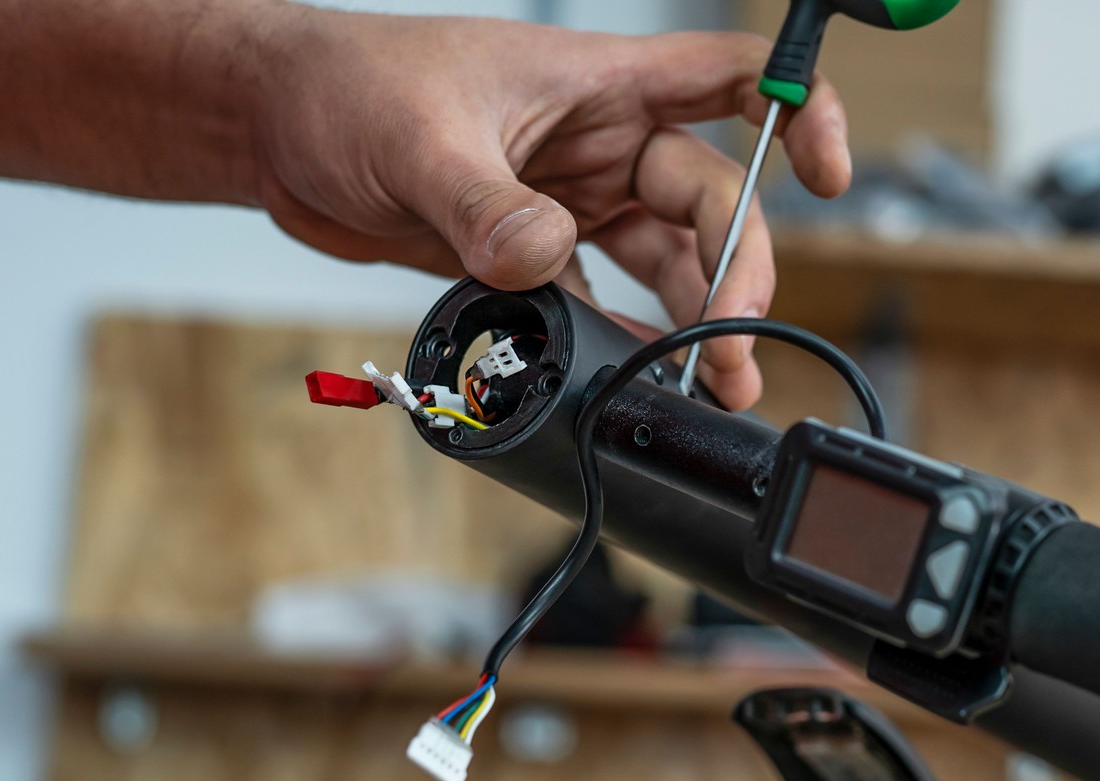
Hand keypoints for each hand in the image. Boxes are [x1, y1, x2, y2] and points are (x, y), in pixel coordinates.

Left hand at [255, 10, 852, 407]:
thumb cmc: (340, 85)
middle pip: (709, 202)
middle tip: (727, 347)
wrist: (270, 128)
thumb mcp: (419, 140)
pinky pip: (607, 299)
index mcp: (598, 83)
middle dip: (733, 275)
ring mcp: (572, 201)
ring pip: (668, 261)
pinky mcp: (535, 252)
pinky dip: (630, 340)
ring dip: (694, 321)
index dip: (797, 115)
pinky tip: (642, 379)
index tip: (828, 174)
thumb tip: (547, 258)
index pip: (731, 78)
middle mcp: (600, 142)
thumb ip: (488, 206)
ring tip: (709, 383)